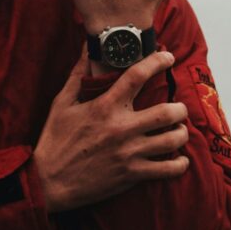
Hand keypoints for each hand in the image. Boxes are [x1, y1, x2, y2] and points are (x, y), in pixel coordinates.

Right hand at [33, 47, 189, 213]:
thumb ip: (77, 74)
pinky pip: (167, 169)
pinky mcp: (132, 174)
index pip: (137, 76)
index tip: (168, 56)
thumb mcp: (61, 103)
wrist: (48, 181)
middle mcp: (120, 128)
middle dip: (180, 107)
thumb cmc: (54, 140)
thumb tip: (87, 47)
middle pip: (167, 112)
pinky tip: (179, 159)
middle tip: (178, 107)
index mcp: (104, 107)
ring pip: (172, 140)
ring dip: (181, 132)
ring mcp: (128, 153)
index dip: (157, 61)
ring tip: (179, 130)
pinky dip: (179, 164)